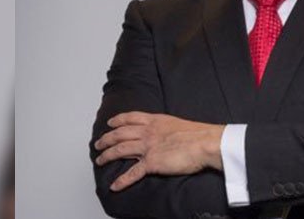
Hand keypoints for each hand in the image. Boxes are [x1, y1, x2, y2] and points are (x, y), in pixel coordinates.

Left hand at [94, 112, 224, 190]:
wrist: (205, 142)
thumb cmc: (198, 135)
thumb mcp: (178, 124)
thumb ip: (167, 128)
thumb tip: (166, 133)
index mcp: (156, 121)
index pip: (131, 118)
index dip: (118, 120)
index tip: (110, 123)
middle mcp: (148, 132)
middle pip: (120, 134)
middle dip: (107, 139)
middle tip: (99, 144)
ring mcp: (148, 147)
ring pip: (120, 150)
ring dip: (108, 156)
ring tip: (100, 160)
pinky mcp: (151, 163)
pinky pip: (132, 173)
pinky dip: (122, 181)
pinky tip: (115, 186)